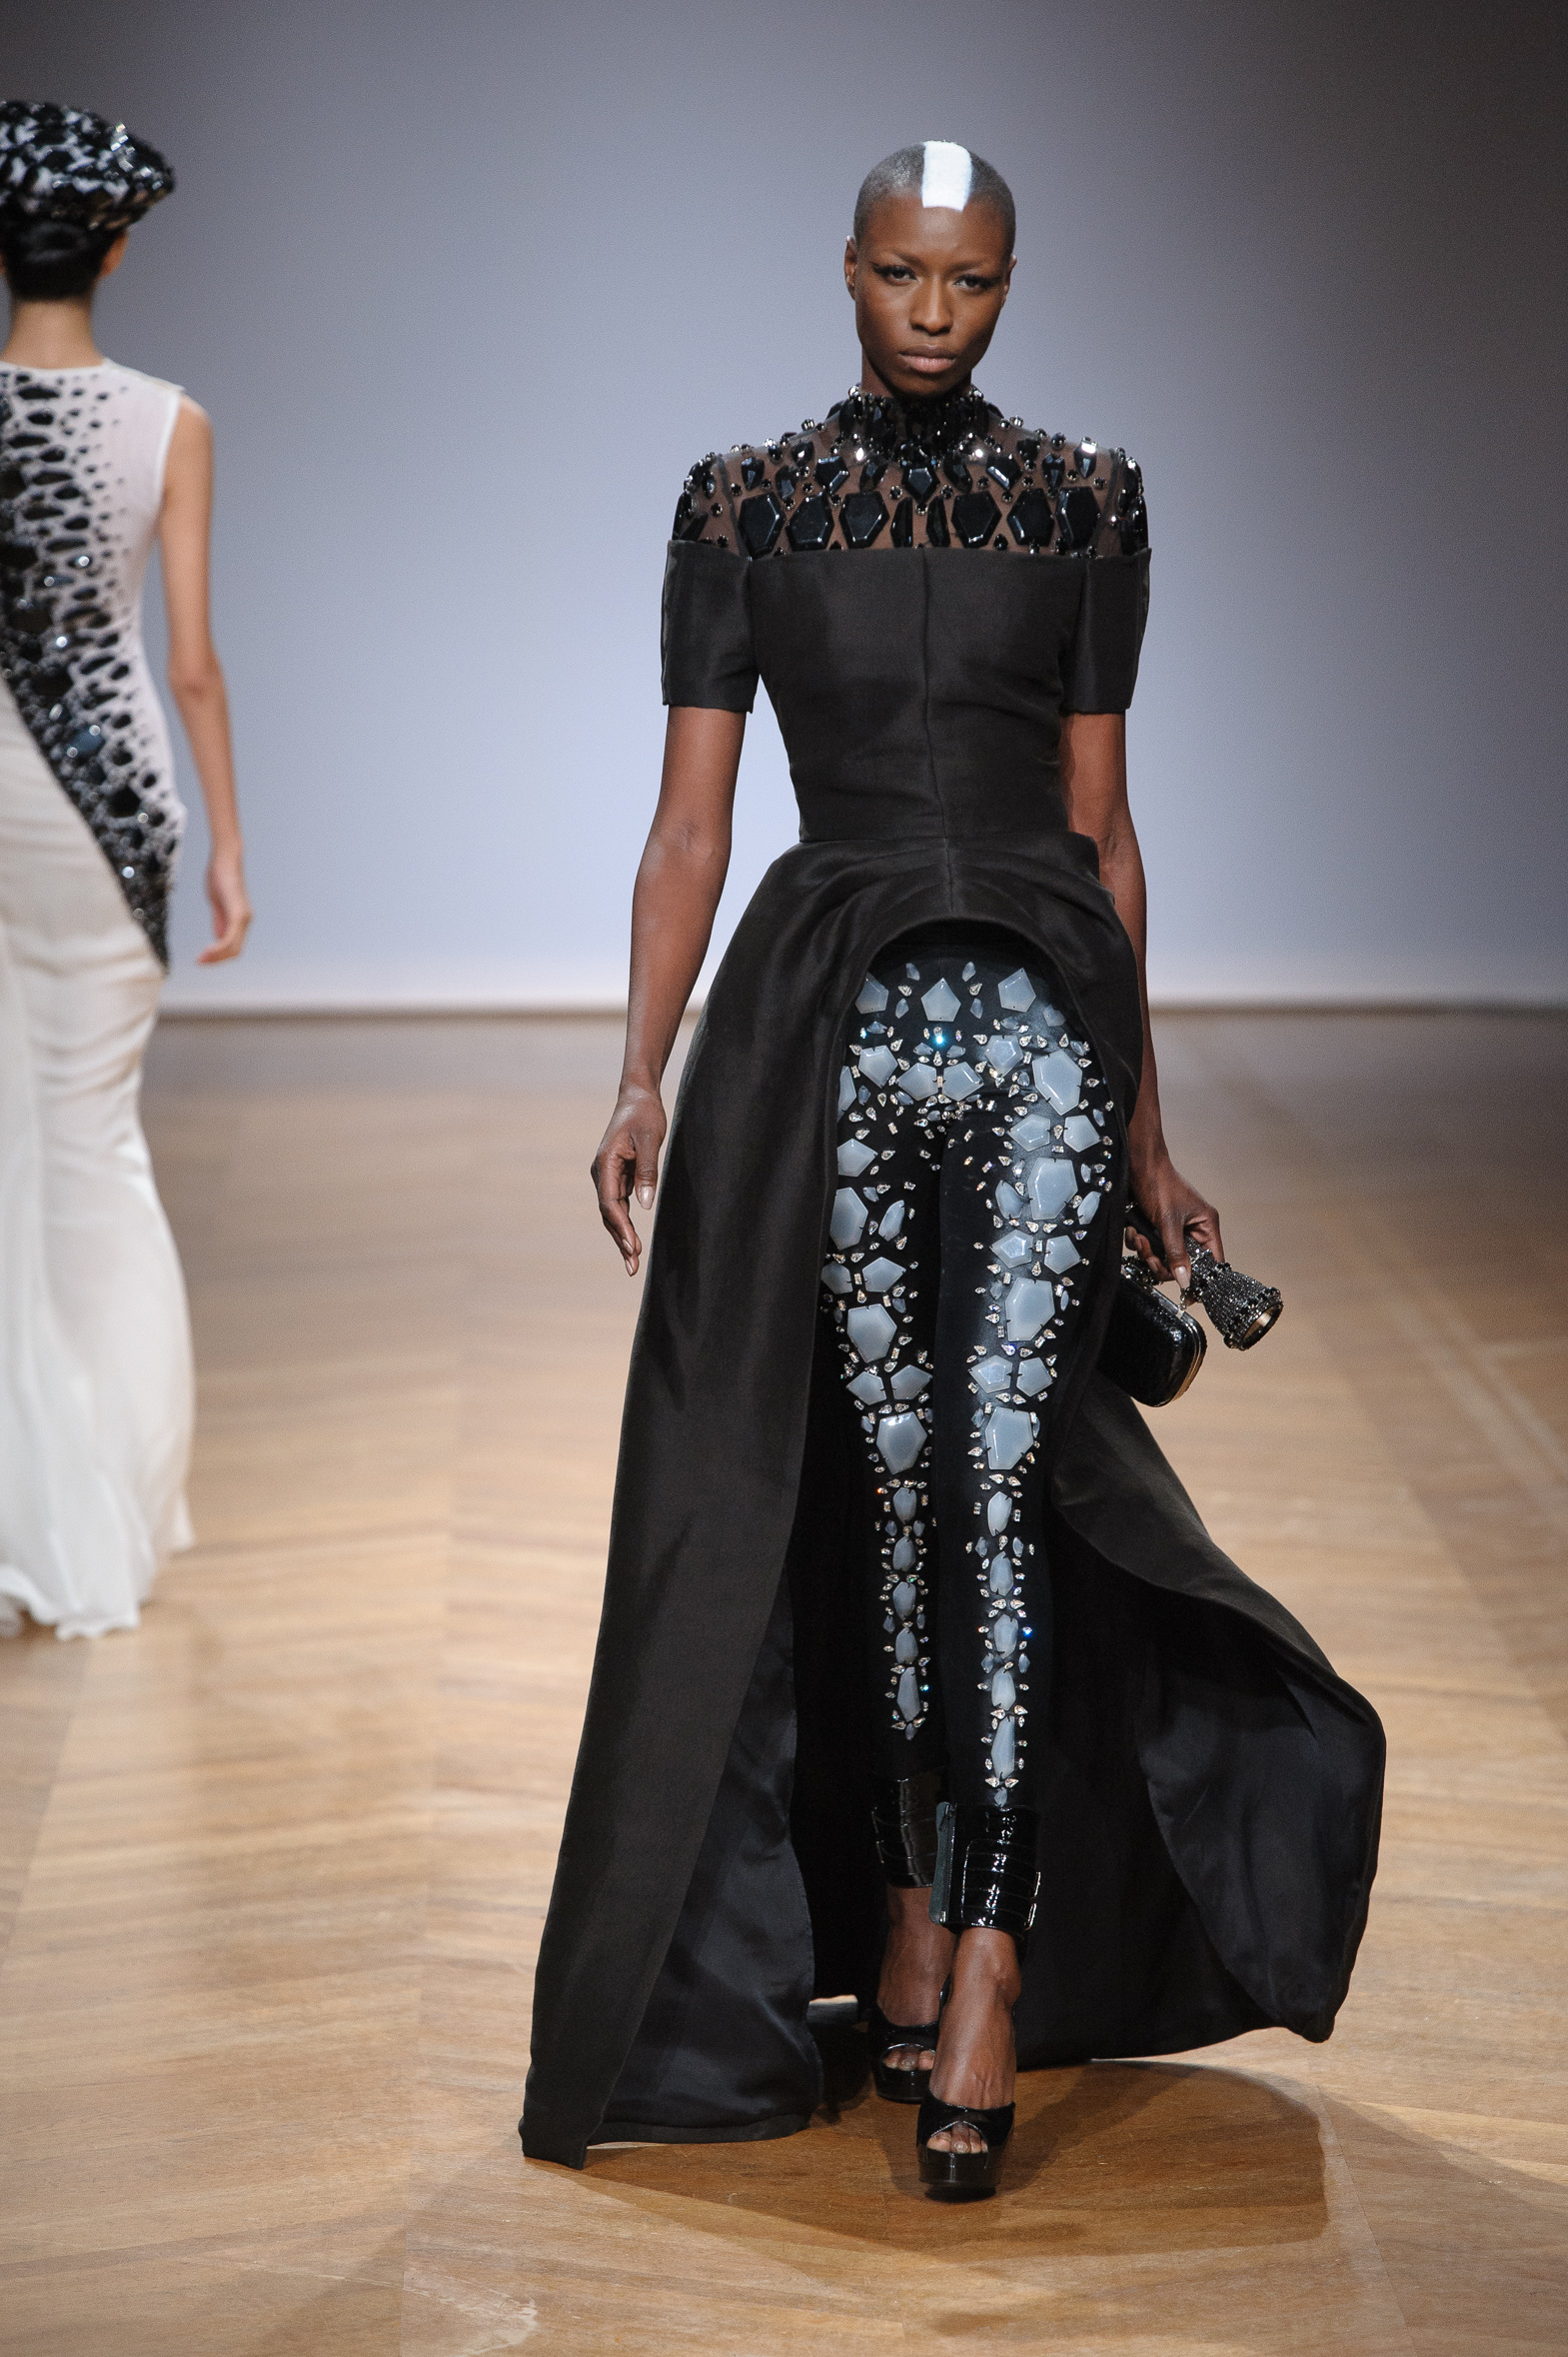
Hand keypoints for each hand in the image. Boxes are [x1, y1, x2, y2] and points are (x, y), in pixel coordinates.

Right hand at [196, 844, 251, 963]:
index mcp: (240, 919)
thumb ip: (219, 921)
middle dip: (217, 960)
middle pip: (235, 952)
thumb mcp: (217, 903)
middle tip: (199, 963)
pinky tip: (207, 952)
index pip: (233, 946)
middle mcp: (245, 921)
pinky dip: (218, 948)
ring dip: (216, 957)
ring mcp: (243, 918)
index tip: (201, 958)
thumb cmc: (219, 877)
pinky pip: (229, 939)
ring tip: (200, 960)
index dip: (218, 955)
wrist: (224, 859)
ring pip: (233, 949)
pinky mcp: (238, 915)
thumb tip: (219, 939)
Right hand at [592, 1081, 665, 1274]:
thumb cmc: (645, 1116)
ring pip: (612, 1213)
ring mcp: (608, 1176)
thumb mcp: (651, 1140)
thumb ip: (648, 1171)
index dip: (621, 1227)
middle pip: (608, 1213)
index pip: (610, 1202)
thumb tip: (645, 1205)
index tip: (633, 1246)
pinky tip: (632, 1242)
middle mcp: (602, 1173)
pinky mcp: (617, 1177)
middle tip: (632, 1266)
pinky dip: (625, 1224)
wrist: (638, 1098)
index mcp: (605, 1164)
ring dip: (621, 1236)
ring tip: (632, 1261)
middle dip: (620, 1240)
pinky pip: (619, 1205)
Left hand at [1127, 1146, 1223, 1292]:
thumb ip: (1176, 1253)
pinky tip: (1134, 1233)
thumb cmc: (1159, 1184)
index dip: (1201, 1279)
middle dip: (1163, 1263)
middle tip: (1150, 1257)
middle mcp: (1193, 1229)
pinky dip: (1140, 1244)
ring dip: (1148, 1253)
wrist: (1136, 1164)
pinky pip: (1150, 1248)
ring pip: (1164, 1258)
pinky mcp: (1156, 1228)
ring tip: (1140, 1239)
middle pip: (1183, 1264)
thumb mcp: (1168, 1222)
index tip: (1188, 1295)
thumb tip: (1185, 1281)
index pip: (1212, 1261)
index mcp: (1206, 1225)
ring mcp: (1174, 1230)